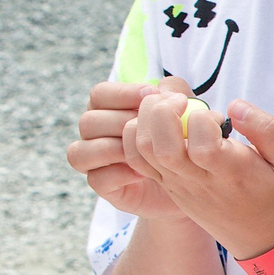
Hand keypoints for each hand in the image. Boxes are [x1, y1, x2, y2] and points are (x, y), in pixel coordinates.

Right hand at [69, 80, 186, 217]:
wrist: (191, 178)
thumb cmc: (181, 136)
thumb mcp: (184, 110)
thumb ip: (174, 92)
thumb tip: (163, 88)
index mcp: (108, 109)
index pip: (99, 94)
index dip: (122, 93)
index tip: (151, 95)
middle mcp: (95, 134)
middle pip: (88, 122)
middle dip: (121, 122)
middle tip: (151, 128)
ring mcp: (95, 161)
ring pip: (82, 151)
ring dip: (114, 149)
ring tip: (145, 152)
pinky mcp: (105, 186)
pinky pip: (97, 179)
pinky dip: (118, 174)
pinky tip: (142, 173)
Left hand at [121, 81, 273, 256]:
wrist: (256, 230)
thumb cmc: (271, 186)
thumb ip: (268, 128)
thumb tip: (234, 106)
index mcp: (231, 174)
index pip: (203, 146)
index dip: (204, 120)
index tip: (217, 117)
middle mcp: (198, 181)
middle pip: (163, 148)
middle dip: (164, 113)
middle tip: (180, 100)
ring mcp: (176, 183)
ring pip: (143, 150)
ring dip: (146, 119)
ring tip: (165, 106)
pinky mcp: (163, 182)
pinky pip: (135, 159)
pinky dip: (132, 134)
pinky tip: (153, 122)